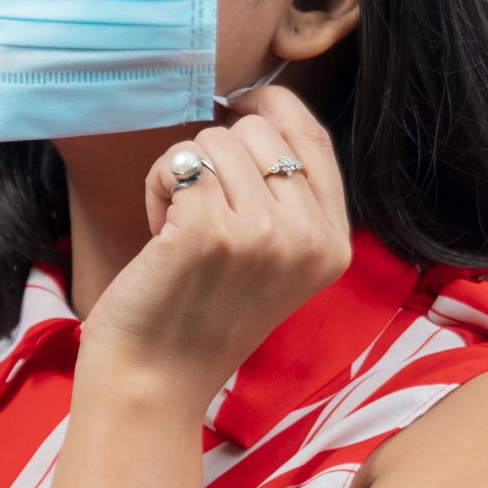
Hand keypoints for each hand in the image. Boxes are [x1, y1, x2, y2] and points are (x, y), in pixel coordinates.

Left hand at [78, 83, 354, 408]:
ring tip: (179, 228)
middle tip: (200, 214)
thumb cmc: (199, 315)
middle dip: (217, 155)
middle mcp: (308, 238)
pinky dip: (157, 185)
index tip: (236, 105)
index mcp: (333, 245)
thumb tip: (259, 107)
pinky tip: (159, 230)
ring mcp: (263, 234)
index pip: (313, 136)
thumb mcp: (274, 261)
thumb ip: (288, 198)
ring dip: (182, 173)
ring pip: (216, 140)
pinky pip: (178, 162)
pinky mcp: (210, 230)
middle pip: (260, 130)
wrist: (154, 381)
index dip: (270, 105)